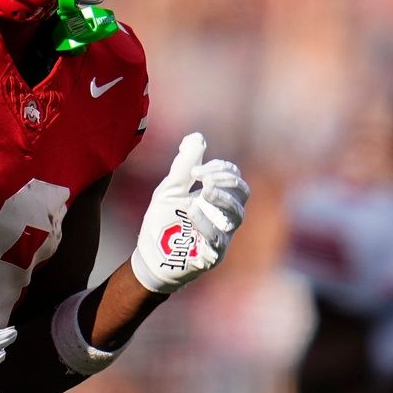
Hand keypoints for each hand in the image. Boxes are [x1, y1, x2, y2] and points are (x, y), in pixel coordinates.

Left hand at [130, 132, 248, 293]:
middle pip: (242, 193)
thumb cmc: (163, 221)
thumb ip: (184, 165)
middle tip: (204, 178)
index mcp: (217, 197)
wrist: (150, 255)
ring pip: (236, 215)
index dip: (219, 168)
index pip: (232, 176)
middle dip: (226, 181)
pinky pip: (218, 239)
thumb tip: (196, 137)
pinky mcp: (213, 255)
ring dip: (222, 199)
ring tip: (205, 191)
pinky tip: (192, 212)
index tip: (195, 171)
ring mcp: (222, 235)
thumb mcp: (170, 189)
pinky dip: (206, 224)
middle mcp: (224, 215)